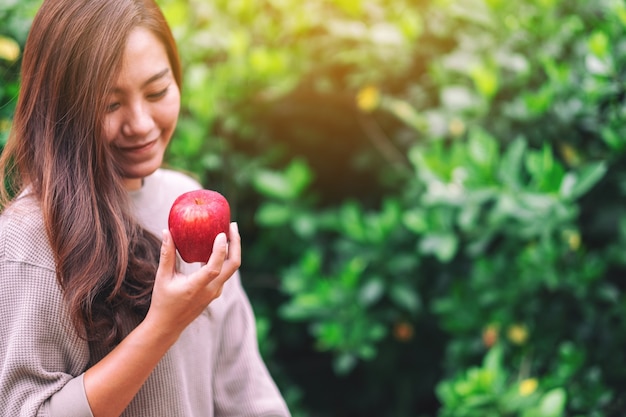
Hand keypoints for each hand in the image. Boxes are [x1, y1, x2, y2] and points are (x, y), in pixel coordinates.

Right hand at [145, 222, 240, 339]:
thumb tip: (167, 231)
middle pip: (233, 266)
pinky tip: (218, 245)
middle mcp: (211, 290)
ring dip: (232, 250)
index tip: (221, 233)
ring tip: (228, 231)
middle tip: (232, 225)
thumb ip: (166, 255)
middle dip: (236, 244)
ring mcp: (215, 292)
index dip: (220, 250)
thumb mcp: (162, 277)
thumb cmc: (163, 301)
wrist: (168, 325)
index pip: (214, 267)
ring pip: (231, 269)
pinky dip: (225, 257)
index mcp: (197, 287)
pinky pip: (225, 272)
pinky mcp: (215, 292)